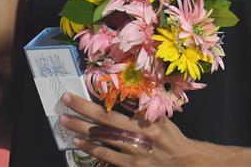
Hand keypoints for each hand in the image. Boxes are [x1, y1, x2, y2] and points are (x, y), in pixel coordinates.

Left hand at [60, 93, 204, 165]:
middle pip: (103, 128)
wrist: (187, 163)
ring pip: (103, 146)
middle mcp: (137, 140)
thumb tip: (122, 92)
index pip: (109, 113)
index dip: (88, 106)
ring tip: (67, 128)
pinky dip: (95, 153)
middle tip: (63, 110)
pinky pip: (110, 161)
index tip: (72, 97)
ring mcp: (134, 158)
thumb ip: (141, 107)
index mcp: (143, 123)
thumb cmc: (172, 138)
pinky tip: (82, 147)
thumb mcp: (159, 118)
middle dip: (80, 118)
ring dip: (83, 137)